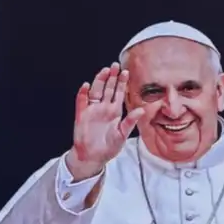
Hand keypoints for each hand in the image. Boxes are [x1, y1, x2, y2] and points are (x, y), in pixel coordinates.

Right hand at [65, 63, 143, 179]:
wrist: (92, 157)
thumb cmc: (108, 148)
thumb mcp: (122, 135)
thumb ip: (130, 122)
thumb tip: (141, 110)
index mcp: (114, 111)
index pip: (119, 93)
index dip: (122, 82)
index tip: (126, 72)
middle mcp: (104, 108)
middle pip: (107, 88)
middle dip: (111, 77)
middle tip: (115, 65)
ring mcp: (92, 110)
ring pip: (95, 91)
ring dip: (99, 81)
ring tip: (104, 71)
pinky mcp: (81, 115)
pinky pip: (82, 102)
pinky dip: (83, 94)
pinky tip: (86, 86)